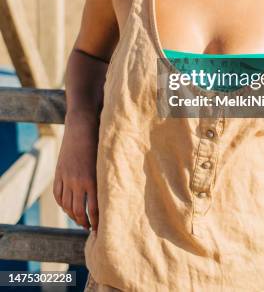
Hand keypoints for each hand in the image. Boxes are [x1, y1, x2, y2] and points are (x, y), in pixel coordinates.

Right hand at [53, 112, 99, 231]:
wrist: (82, 125)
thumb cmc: (101, 141)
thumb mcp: (106, 161)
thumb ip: (108, 178)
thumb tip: (115, 195)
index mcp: (92, 179)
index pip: (94, 209)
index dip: (97, 222)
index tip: (101, 229)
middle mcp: (78, 181)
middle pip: (78, 210)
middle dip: (85, 222)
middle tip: (90, 228)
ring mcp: (66, 177)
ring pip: (67, 205)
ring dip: (73, 216)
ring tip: (80, 221)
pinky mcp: (59, 172)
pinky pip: (58, 195)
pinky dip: (62, 205)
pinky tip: (68, 209)